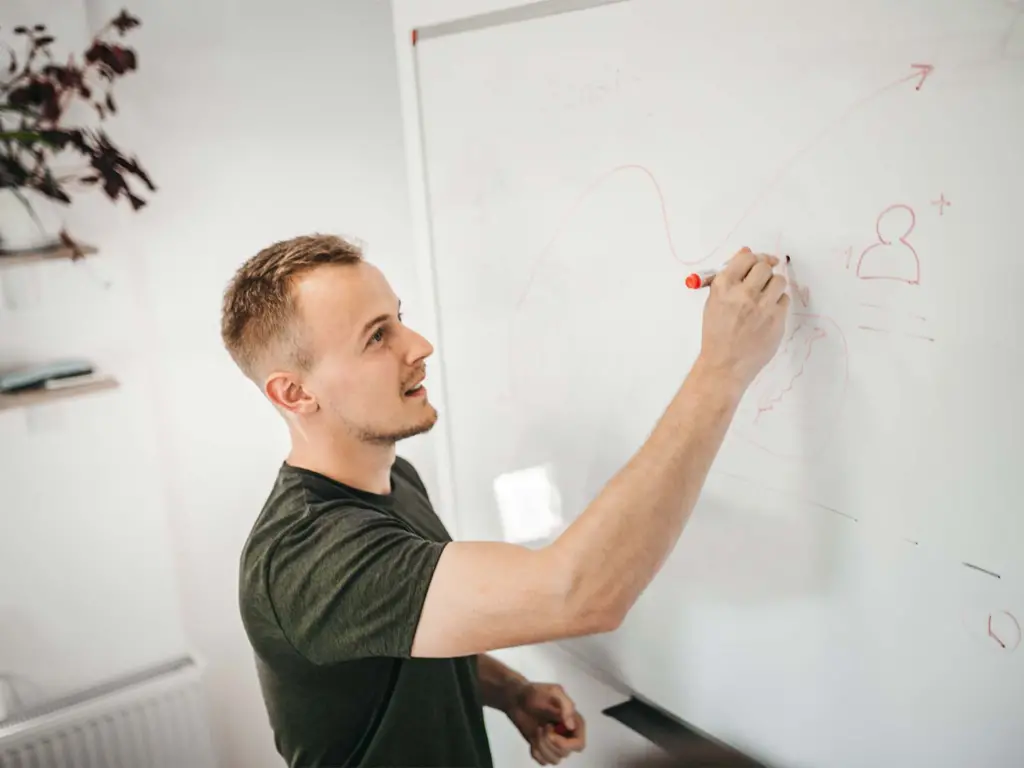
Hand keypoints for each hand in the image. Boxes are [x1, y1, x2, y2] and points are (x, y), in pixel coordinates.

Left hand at [506, 682, 586, 764]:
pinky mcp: (543, 747)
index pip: (579, 744)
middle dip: (549, 742)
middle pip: (565, 753)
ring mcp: (555, 742)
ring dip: (541, 747)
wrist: (517, 699)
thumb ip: (566, 706)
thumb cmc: (535, 693)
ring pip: (554, 760)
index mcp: (574, 721)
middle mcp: (567, 734)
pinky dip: (536, 752)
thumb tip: (571, 726)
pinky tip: (533, 739)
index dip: (567, 745)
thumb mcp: (554, 692)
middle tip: (542, 727)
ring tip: (537, 731)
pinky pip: (543, 761)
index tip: (552, 735)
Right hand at [699, 246, 788, 388]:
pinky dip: (778, 304)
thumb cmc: (717, 333)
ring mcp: (762, 306)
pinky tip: (768, 314)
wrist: (725, 364)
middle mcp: (743, 293)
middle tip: (761, 283)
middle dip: (764, 272)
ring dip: (774, 287)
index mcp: (723, 286)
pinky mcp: (777, 319)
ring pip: (779, 281)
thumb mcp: (714, 302)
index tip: (759, 263)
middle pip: (765, 267)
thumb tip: (746, 252)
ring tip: (765, 299)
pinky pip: (784, 300)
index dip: (754, 259)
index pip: (746, 257)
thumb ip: (730, 277)